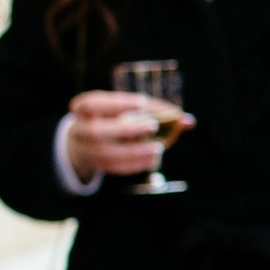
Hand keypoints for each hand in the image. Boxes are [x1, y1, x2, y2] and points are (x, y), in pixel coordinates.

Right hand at [63, 90, 191, 181]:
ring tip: (157, 149)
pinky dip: (134, 164)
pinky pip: (113, 167)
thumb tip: (189, 121)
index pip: (93, 104)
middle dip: (126, 129)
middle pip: (96, 131)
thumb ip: (156, 112)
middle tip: (152, 126)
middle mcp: (80, 129)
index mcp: (84, 109)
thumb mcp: (125, 109)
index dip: (116, 103)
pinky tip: (152, 159)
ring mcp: (85, 150)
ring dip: (134, 152)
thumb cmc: (112, 119)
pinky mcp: (95, 165)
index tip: (142, 101)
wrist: (82, 141)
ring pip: (106, 153)